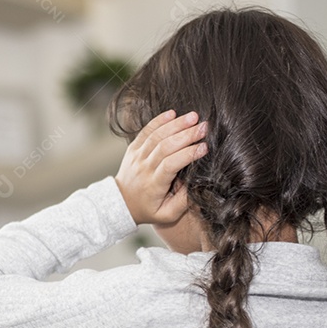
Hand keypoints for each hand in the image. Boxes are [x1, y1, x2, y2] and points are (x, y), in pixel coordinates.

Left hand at [114, 109, 208, 224]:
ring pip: (156, 136)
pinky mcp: (133, 148)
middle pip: (165, 147)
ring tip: (194, 116)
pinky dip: (158, 121)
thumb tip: (197, 184)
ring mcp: (137, 156)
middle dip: (186, 135)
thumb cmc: (149, 209)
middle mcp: (144, 168)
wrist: (121, 203)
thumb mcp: (167, 214)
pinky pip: (145, 132)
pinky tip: (172, 113)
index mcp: (154, 184)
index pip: (171, 165)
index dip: (188, 154)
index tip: (205, 147)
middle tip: (205, 127)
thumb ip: (183, 202)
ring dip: (175, 124)